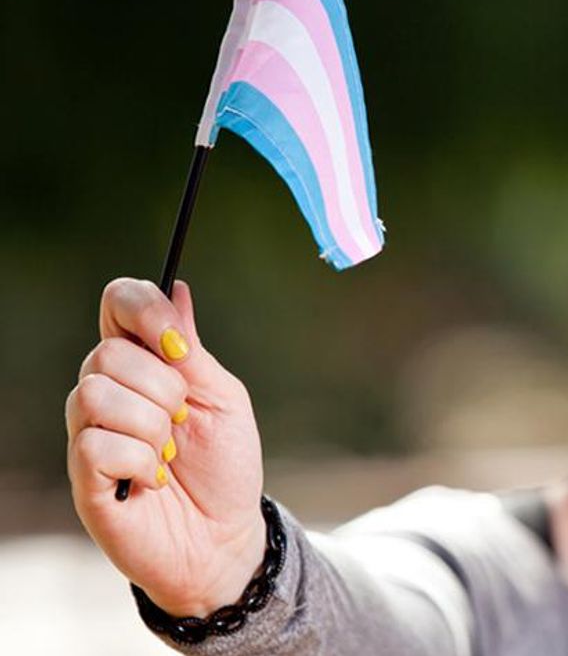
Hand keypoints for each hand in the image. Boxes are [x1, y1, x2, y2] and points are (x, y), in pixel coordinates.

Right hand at [66, 278, 266, 616]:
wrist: (225, 538)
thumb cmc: (226, 468)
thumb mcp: (223, 400)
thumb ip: (193, 351)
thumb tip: (177, 289)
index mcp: (144, 364)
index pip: (117, 303)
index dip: (142, 308)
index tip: (178, 345)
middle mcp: (108, 391)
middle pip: (107, 352)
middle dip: (163, 387)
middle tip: (184, 421)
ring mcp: (90, 433)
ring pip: (96, 394)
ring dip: (152, 426)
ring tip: (170, 454)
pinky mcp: (83, 476)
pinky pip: (96, 444)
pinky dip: (140, 462)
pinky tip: (154, 480)